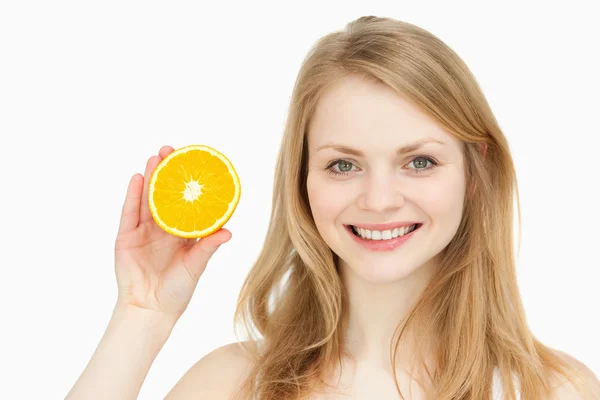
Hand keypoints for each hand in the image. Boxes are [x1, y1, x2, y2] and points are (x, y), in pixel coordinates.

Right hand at [113, 146, 231, 321]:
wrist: (150, 310)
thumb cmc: (177, 291)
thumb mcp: (196, 266)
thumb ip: (208, 247)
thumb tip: (228, 232)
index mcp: (183, 233)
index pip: (187, 202)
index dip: (190, 184)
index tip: (195, 163)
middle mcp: (163, 228)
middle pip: (166, 194)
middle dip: (168, 172)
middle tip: (172, 150)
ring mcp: (143, 231)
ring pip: (148, 198)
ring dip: (151, 177)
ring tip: (156, 157)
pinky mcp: (126, 237)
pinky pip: (129, 212)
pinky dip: (133, 195)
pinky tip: (138, 178)